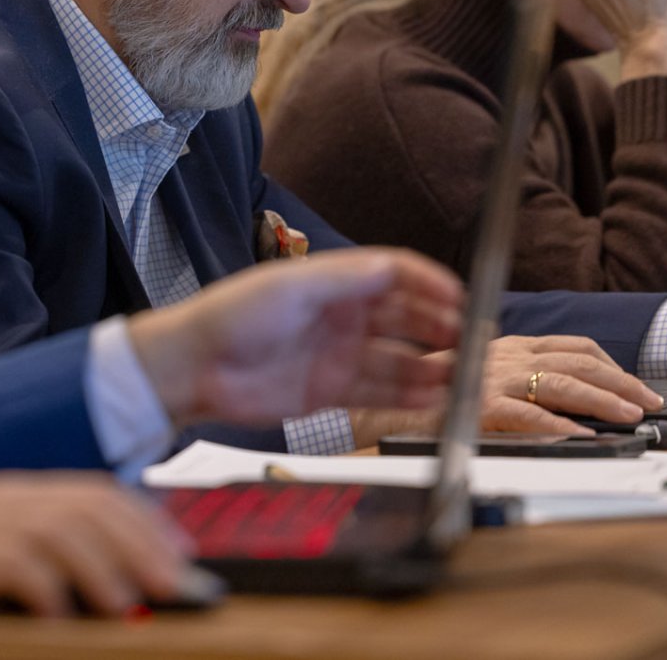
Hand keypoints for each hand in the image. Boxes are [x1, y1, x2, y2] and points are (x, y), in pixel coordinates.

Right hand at [0, 473, 192, 616]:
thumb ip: (32, 556)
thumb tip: (89, 589)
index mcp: (17, 495)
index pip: (97, 493)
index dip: (146, 521)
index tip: (182, 557)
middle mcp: (7, 500)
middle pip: (93, 507)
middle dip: (145, 544)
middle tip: (181, 586)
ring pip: (64, 530)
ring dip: (108, 567)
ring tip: (136, 607)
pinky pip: (14, 565)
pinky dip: (47, 590)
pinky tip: (64, 620)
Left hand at [127, 248, 462, 427]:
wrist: (194, 368)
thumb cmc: (233, 316)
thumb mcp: (290, 287)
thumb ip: (344, 280)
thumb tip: (393, 269)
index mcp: (334, 281)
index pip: (395, 276)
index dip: (430, 284)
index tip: (462, 298)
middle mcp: (342, 315)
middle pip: (405, 316)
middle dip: (440, 326)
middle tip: (472, 340)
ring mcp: (339, 353)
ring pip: (399, 357)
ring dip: (432, 365)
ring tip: (463, 376)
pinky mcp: (330, 389)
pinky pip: (379, 390)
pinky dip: (409, 394)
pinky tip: (435, 397)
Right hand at [348, 335, 663, 444]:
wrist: (381, 401)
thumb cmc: (431, 392)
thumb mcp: (481, 371)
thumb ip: (516, 374)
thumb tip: (560, 393)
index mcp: (510, 344)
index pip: (574, 345)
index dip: (610, 365)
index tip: (634, 384)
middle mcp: (507, 354)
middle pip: (580, 361)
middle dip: (622, 382)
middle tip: (650, 402)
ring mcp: (495, 377)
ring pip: (564, 383)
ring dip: (604, 401)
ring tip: (631, 418)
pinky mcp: (481, 403)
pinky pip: (530, 414)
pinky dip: (559, 425)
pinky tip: (582, 437)